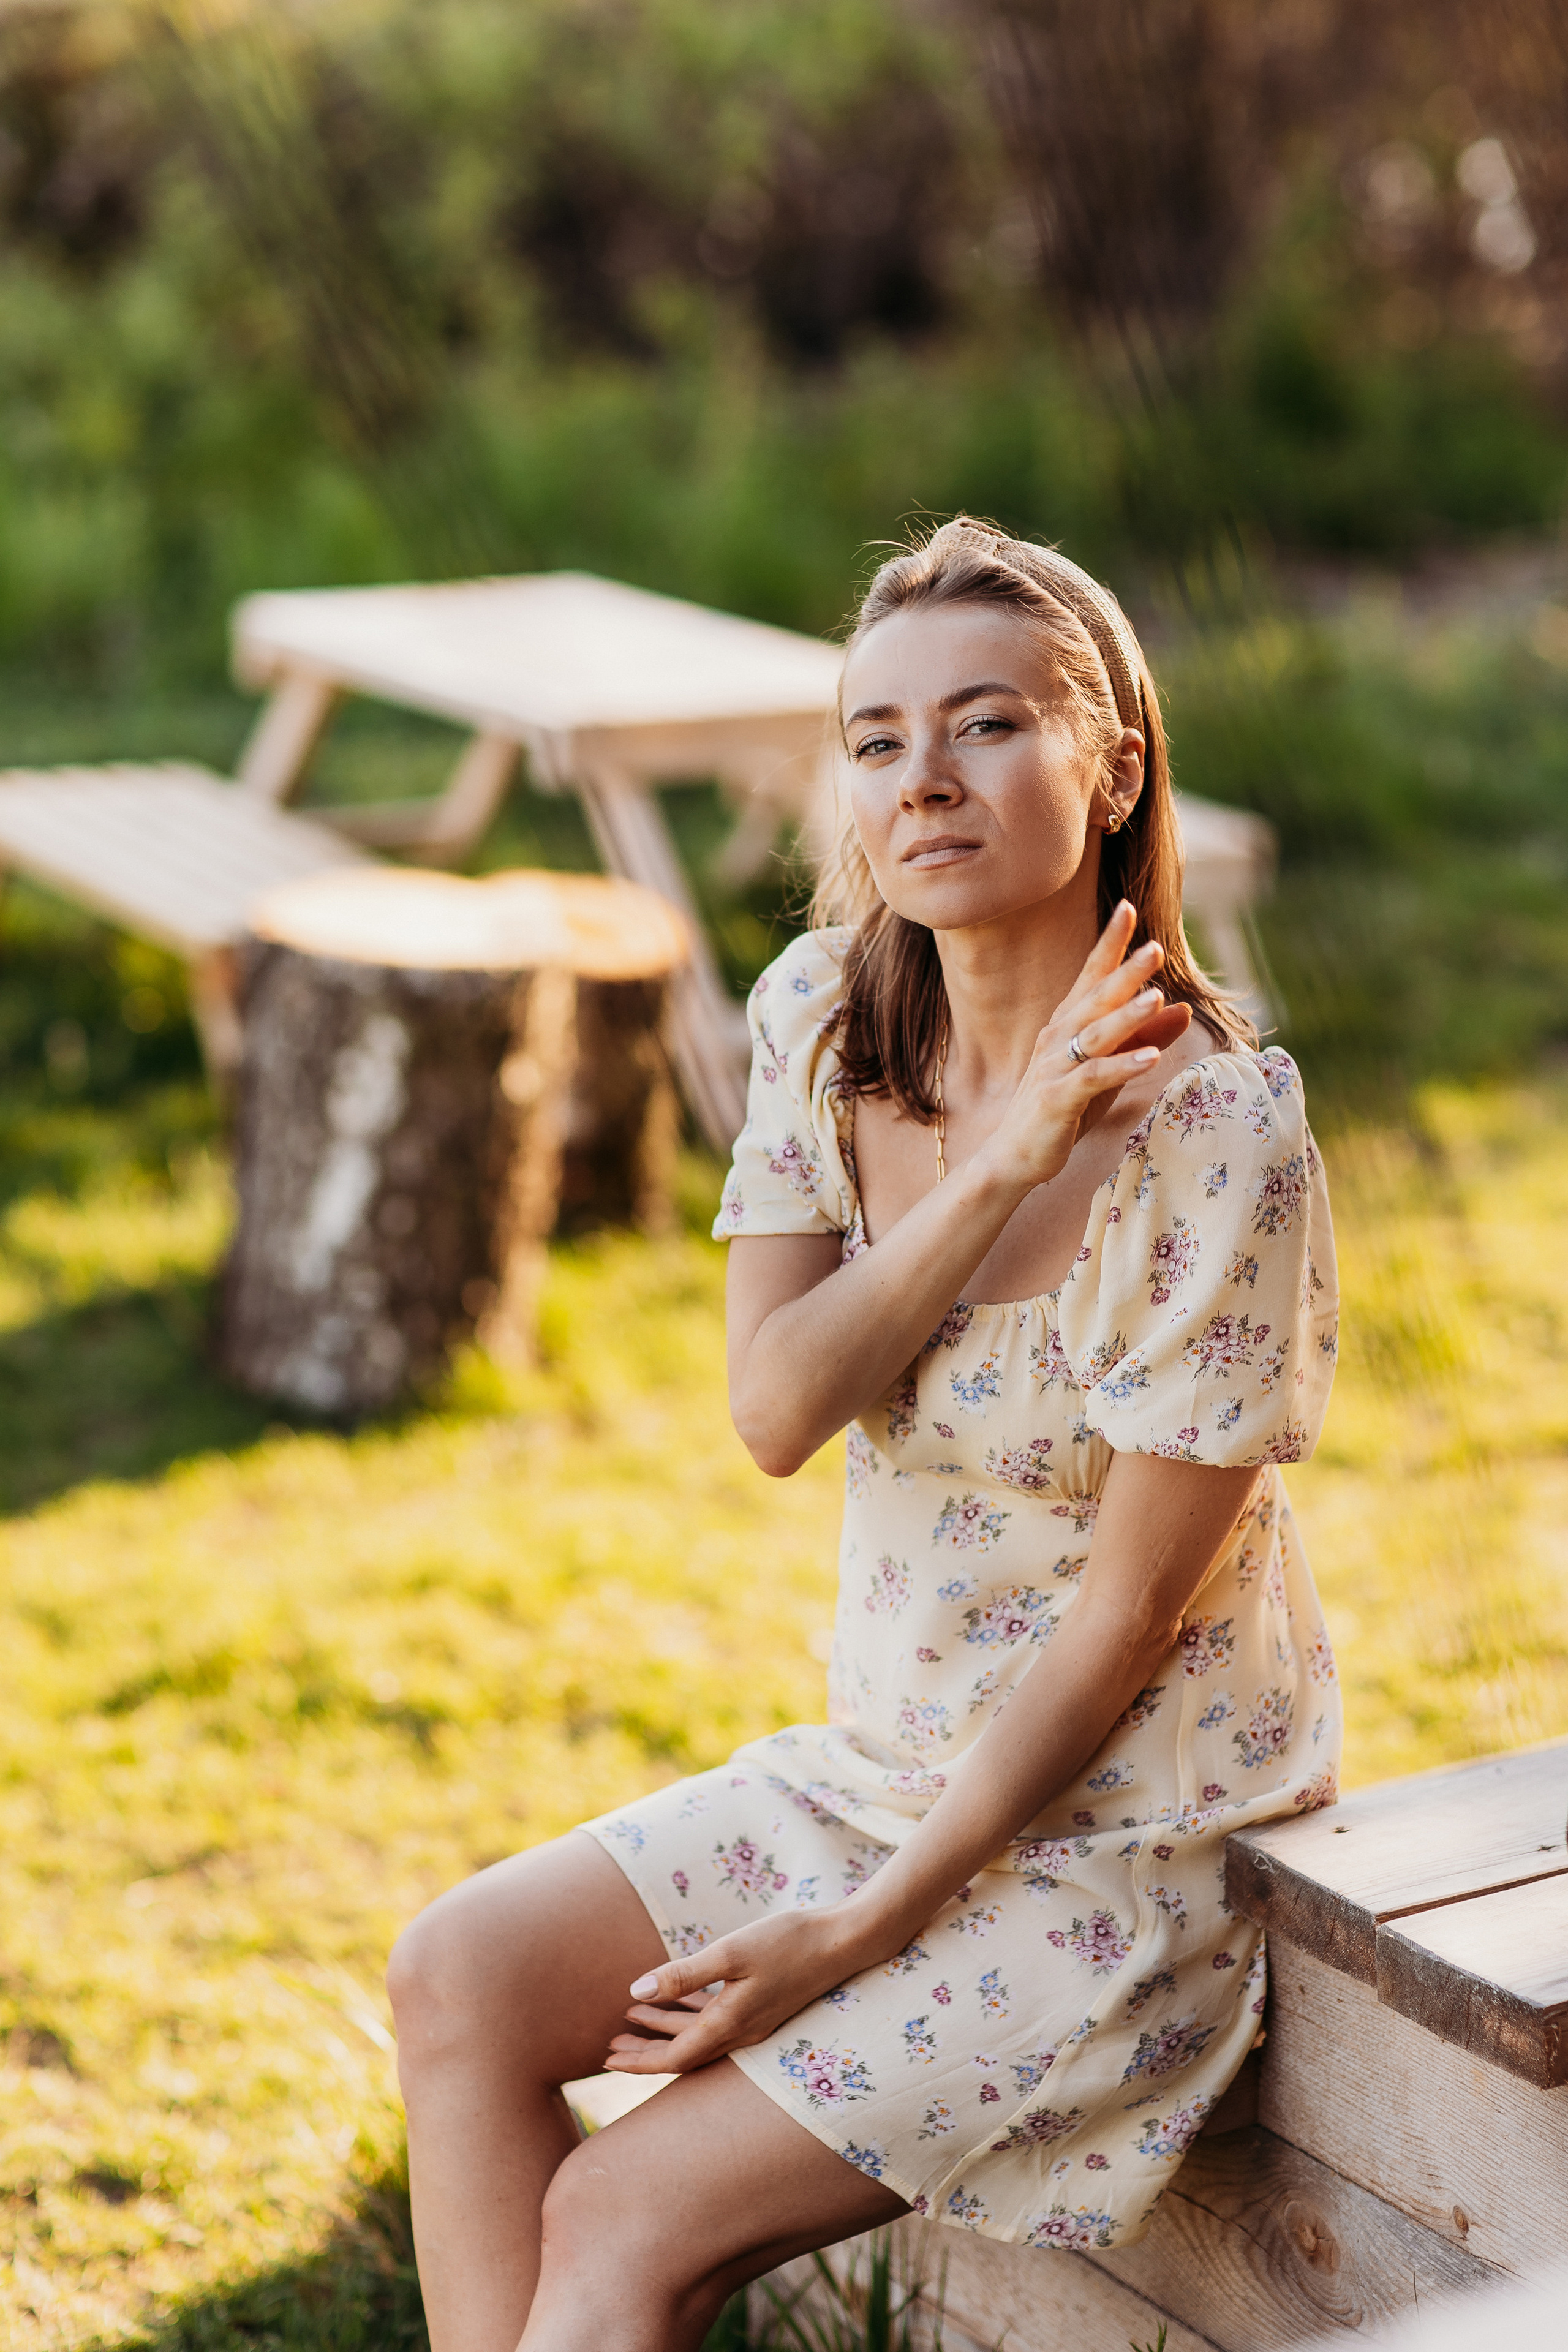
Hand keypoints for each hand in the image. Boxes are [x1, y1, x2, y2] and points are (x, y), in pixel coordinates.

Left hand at [603, 1906, 871, 2075]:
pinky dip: (691, 2014)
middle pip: (683, 2052)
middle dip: (645, 2049)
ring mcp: (755, 2022)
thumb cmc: (788, 1942)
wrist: (844, 1941)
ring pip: (699, 2035)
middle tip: (609, 2043)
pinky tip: (679, 2001)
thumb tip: (635, 1992)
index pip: (674, 2058)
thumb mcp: (731, 1953)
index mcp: (730, 2025)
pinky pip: (717, 2020)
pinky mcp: (764, 2006)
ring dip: (665, 2028)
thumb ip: (683, 1975)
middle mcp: (742, 2032)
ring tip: (633, 2016)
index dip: (639, 2061)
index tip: (606, 2058)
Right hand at [981, 900, 1190, 1193]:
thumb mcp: (1111, 1069)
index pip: (1090, 976)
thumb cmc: (1065, 1109)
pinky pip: (1093, 1078)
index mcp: (1067, 1025)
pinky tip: (1151, 1058)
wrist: (1016, 1155)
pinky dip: (1122, 1066)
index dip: (1109, 944)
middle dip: (1125, 972)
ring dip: (1126, 1015)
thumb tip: (1184, 1008)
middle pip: (1095, 998)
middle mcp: (1058, 1038)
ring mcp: (1054, 1068)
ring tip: (1156, 996)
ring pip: (1095, 1035)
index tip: (1127, 908)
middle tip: (1154, 948)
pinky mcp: (1057, 1099)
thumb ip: (1145, 1038)